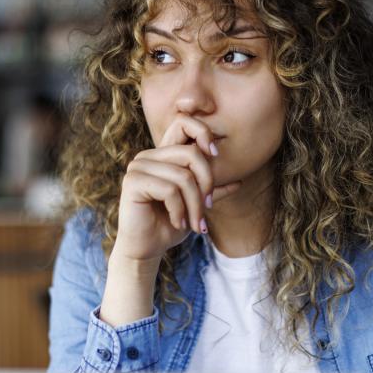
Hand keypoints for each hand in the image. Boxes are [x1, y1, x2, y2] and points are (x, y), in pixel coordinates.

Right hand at [112, 114, 240, 263]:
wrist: (147, 249)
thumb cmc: (170, 225)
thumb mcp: (197, 205)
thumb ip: (213, 190)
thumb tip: (240, 180)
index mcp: (162, 155)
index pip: (184, 124)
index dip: (204, 133)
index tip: (217, 155)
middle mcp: (148, 156)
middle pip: (190, 154)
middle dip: (207, 184)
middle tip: (208, 208)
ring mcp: (138, 167)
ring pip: (183, 176)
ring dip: (195, 205)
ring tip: (195, 224)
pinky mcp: (132, 182)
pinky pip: (169, 190)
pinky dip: (180, 210)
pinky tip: (178, 222)